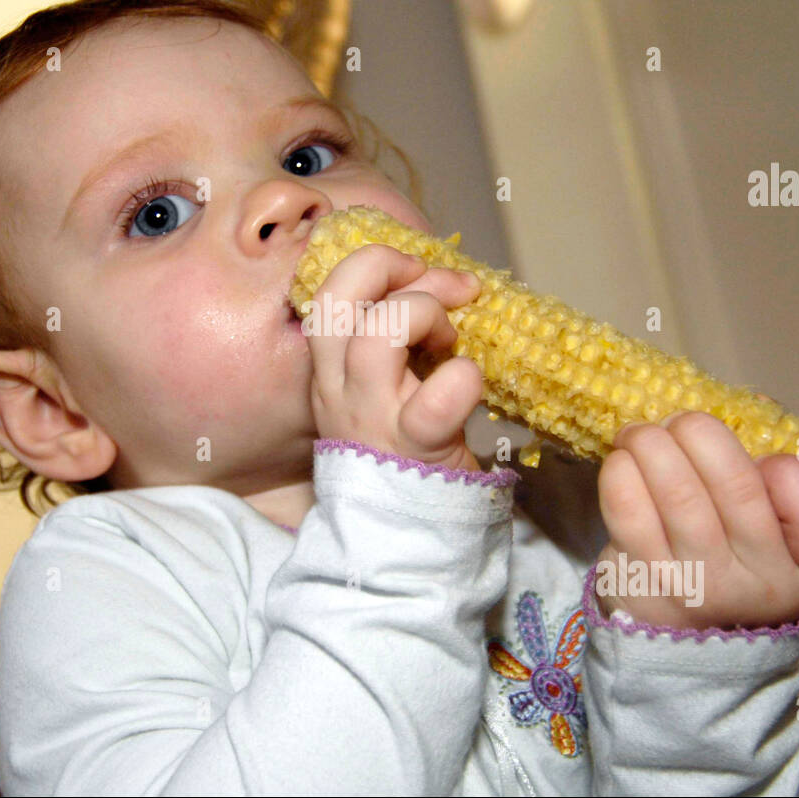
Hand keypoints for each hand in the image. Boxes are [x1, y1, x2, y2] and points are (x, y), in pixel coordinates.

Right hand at [304, 243, 483, 472]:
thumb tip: (443, 282)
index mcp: (330, 368)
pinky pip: (437, 399)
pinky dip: (464, 377)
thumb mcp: (384, 386)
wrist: (403, 533)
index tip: (421, 270)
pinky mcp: (413, 446)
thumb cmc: (405, 447)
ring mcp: (371, 417)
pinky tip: (471, 384)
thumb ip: (397, 338)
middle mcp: (339, 387)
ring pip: (377, 335)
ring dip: (426, 316)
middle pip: (340, 298)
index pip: (327, 292)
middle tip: (449, 288)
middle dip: (395, 270)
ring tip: (452, 339)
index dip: (375, 264)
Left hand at [595, 411, 798, 630]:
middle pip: (736, 487)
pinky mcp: (641, 585)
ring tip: (641, 433)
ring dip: (651, 442)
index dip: (794, 478)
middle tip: (680, 421)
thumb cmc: (734, 560)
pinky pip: (627, 511)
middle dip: (699, 432)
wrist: (683, 643)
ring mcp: (696, 589)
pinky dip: (621, 470)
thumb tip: (755, 407)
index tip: (769, 460)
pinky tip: (622, 462)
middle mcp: (756, 586)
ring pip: (676, 492)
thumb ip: (776, 475)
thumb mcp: (779, 533)